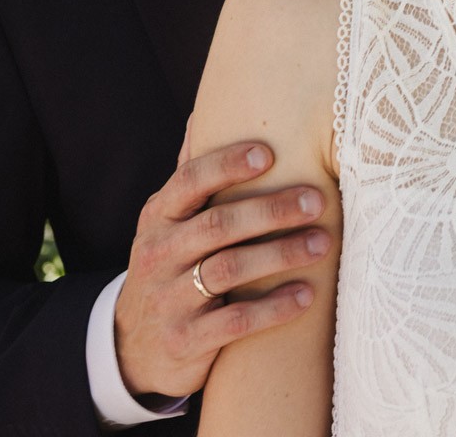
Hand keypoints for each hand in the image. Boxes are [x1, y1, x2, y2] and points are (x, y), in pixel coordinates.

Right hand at [112, 141, 330, 398]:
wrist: (132, 344)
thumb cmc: (169, 265)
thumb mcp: (168, 221)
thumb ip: (189, 174)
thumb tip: (203, 111)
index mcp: (158, 216)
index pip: (189, 181)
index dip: (227, 165)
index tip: (269, 153)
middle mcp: (159, 253)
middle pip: (217, 224)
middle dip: (270, 210)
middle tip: (317, 201)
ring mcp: (169, 298)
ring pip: (228, 270)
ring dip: (280, 255)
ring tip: (323, 244)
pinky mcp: (185, 340)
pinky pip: (234, 322)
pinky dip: (273, 309)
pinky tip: (306, 296)